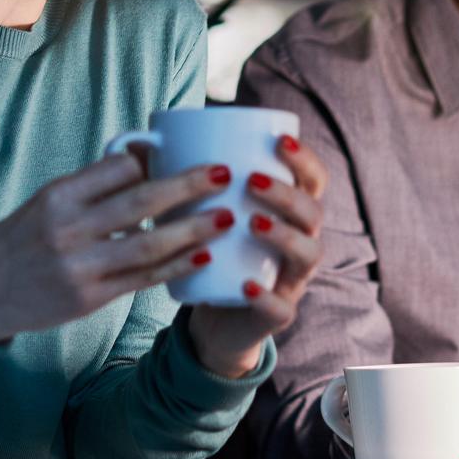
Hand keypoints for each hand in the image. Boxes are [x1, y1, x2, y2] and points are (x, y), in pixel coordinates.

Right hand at [0, 153, 237, 342]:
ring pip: (148, 245)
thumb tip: (146, 156)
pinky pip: (142, 280)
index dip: (153, 158)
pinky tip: (204, 257)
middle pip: (140, 201)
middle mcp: (68, 228)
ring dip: (193, 230)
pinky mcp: (89, 298)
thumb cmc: (21, 238)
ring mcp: (79, 266)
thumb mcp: (47, 200)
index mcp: (58, 195)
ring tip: (227, 216)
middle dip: (188, 185)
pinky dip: (176, 267)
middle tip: (225, 173)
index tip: (183, 152)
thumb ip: (93, 185)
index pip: (116, 167)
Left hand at [186, 134, 327, 378]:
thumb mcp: (205, 214)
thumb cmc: (213, 252)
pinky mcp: (276, 314)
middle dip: (287, 193)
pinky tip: (246, 284)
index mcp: (288, 213)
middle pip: (313, 213)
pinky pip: (282, 307)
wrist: (215, 318)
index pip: (313, 180)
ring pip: (309, 254)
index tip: (278, 140)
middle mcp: (300, 242)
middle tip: (252, 181)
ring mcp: (291, 279)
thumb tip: (145, 142)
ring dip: (284, 235)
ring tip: (252, 222)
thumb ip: (186, 180)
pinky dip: (267, 296)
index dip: (304, 159)